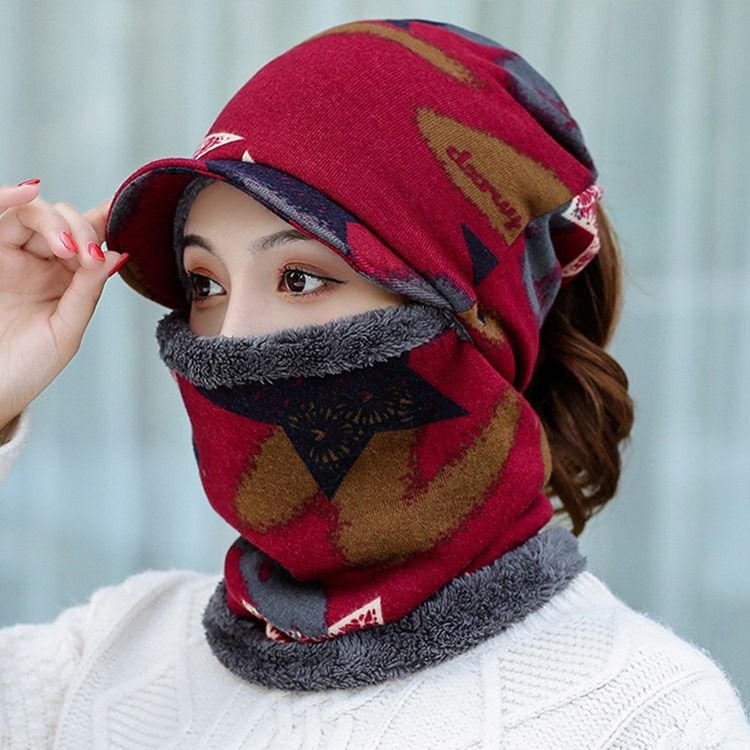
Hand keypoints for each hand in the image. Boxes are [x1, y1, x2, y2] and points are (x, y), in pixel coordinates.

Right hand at [0, 180, 126, 432]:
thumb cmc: (27, 368)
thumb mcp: (66, 330)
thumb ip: (87, 291)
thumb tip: (116, 255)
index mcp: (64, 280)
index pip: (87, 239)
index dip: (103, 220)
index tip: (123, 209)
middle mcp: (37, 263)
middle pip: (61, 220)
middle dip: (80, 227)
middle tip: (87, 255)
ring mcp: (9, 258)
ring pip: (31, 214)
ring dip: (53, 220)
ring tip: (69, 247)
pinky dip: (7, 198)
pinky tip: (28, 192)